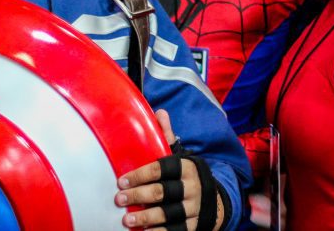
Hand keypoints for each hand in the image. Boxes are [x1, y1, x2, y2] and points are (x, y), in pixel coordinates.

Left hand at [116, 109, 221, 229]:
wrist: (214, 201)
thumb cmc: (187, 176)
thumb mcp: (181, 156)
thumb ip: (167, 138)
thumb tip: (159, 113)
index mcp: (188, 167)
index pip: (163, 168)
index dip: (141, 174)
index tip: (122, 180)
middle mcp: (193, 187)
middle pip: (163, 192)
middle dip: (139, 195)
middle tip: (119, 198)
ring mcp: (194, 208)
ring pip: (168, 213)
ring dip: (146, 217)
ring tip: (127, 220)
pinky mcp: (193, 226)